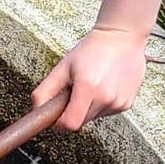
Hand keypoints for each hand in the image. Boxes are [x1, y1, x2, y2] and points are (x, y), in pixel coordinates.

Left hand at [33, 24, 148, 131]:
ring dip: (87, 107)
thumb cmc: (91, 51)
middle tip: (73, 91)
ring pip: (93, 117)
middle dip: (71, 112)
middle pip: (80, 122)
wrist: (121, 38)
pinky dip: (100, 104)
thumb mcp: (61, 68)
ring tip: (91, 85)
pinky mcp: (127, 104)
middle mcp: (106, 98)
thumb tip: (37, 110)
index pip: (70, 124)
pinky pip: (106, 112)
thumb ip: (44, 91)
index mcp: (88, 88)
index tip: (55, 118)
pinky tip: (103, 86)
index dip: (59, 125)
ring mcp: (119, 102)